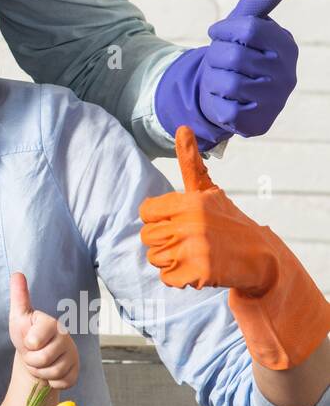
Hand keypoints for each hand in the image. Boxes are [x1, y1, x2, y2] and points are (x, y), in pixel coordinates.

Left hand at [8, 273, 77, 389]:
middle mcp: (65, 337)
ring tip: (39, 362)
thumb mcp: (19, 316)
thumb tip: (17, 273)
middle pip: (43, 359)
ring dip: (40, 372)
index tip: (28, 340)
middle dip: (31, 360)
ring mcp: (73, 355)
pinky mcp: (75, 372)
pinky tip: (49, 372)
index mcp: (52, 323)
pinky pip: (62, 383)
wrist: (34, 358)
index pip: (38, 338)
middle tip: (32, 353)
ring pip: (53, 372)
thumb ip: (19, 296)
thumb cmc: (26, 335)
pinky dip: (51, 381)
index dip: (29, 344)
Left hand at [140, 126, 328, 370]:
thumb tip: (182, 127)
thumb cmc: (228, 221)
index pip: (146, 212)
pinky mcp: (199, 273)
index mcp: (189, 202)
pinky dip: (179, 278)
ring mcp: (194, 250)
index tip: (176, 222)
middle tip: (188, 241)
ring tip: (193, 254)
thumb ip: (190, 163)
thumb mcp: (208, 191)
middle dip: (164, 242)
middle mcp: (190, 224)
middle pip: (148, 237)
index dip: (158, 219)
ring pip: (155, 258)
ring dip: (170, 261)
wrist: (259, 257)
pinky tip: (197, 270)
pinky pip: (167, 278)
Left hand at [154, 0, 297, 150]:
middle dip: (214, 57)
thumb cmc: (238, 53)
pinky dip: (215, 102)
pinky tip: (223, 100)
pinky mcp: (259, 123)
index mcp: (285, 45)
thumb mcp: (245, 24)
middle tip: (217, 62)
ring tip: (220, 81)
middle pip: (233, 55)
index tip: (216, 33)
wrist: (228, 95)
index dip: (224, 30)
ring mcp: (275, 101)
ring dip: (212, 80)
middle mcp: (287, 73)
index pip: (250, 28)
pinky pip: (225, 109)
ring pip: (225, 82)